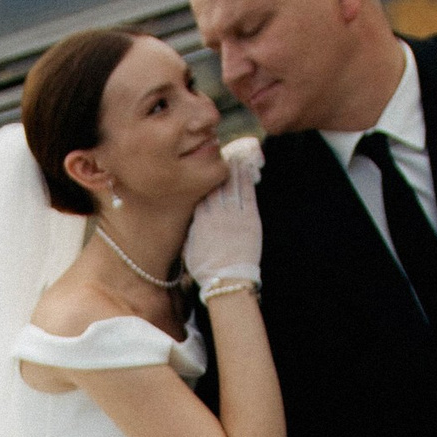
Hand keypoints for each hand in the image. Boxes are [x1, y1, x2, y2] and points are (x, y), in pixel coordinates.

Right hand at [183, 166, 261, 290]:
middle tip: (219, 155)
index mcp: (198, 221)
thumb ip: (189, 231)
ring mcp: (232, 216)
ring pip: (231, 186)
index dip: (201, 179)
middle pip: (214, 186)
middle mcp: (214, 214)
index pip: (199, 194)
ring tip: (235, 156)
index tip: (202, 167)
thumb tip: (186, 220)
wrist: (227, 281)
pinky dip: (246, 180)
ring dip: (233, 170)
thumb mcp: (188, 250)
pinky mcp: (249, 219)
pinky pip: (247, 194)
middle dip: (216, 170)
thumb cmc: (207, 270)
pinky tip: (245, 169)